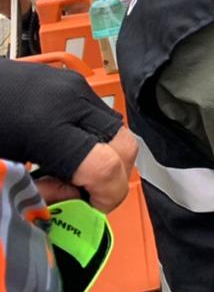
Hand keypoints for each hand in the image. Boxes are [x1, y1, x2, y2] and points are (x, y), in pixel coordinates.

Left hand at [0, 61, 130, 208]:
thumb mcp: (0, 169)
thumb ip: (38, 192)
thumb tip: (69, 201)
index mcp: (45, 127)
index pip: (105, 167)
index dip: (108, 195)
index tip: (92, 208)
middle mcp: (70, 102)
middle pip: (124, 147)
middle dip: (115, 178)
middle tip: (88, 195)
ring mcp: (77, 88)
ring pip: (119, 131)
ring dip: (110, 158)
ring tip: (75, 173)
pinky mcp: (76, 83)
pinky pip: (103, 117)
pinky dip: (98, 140)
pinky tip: (70, 150)